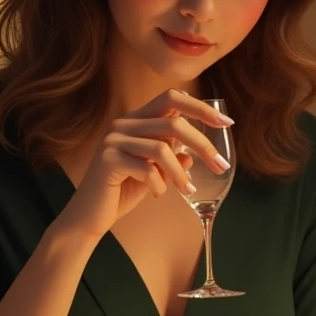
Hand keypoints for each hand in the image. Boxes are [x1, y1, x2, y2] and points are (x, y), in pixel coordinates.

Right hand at [56, 89, 232, 238]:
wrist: (89, 217)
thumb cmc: (121, 192)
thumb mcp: (153, 173)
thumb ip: (169, 159)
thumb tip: (192, 155)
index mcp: (135, 120)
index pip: (172, 98)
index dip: (201, 108)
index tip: (226, 124)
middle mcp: (123, 124)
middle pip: (173, 124)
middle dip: (203, 145)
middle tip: (220, 166)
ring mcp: (113, 140)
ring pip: (162, 148)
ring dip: (181, 173)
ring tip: (188, 190)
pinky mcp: (108, 160)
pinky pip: (147, 169)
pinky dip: (160, 184)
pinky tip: (159, 195)